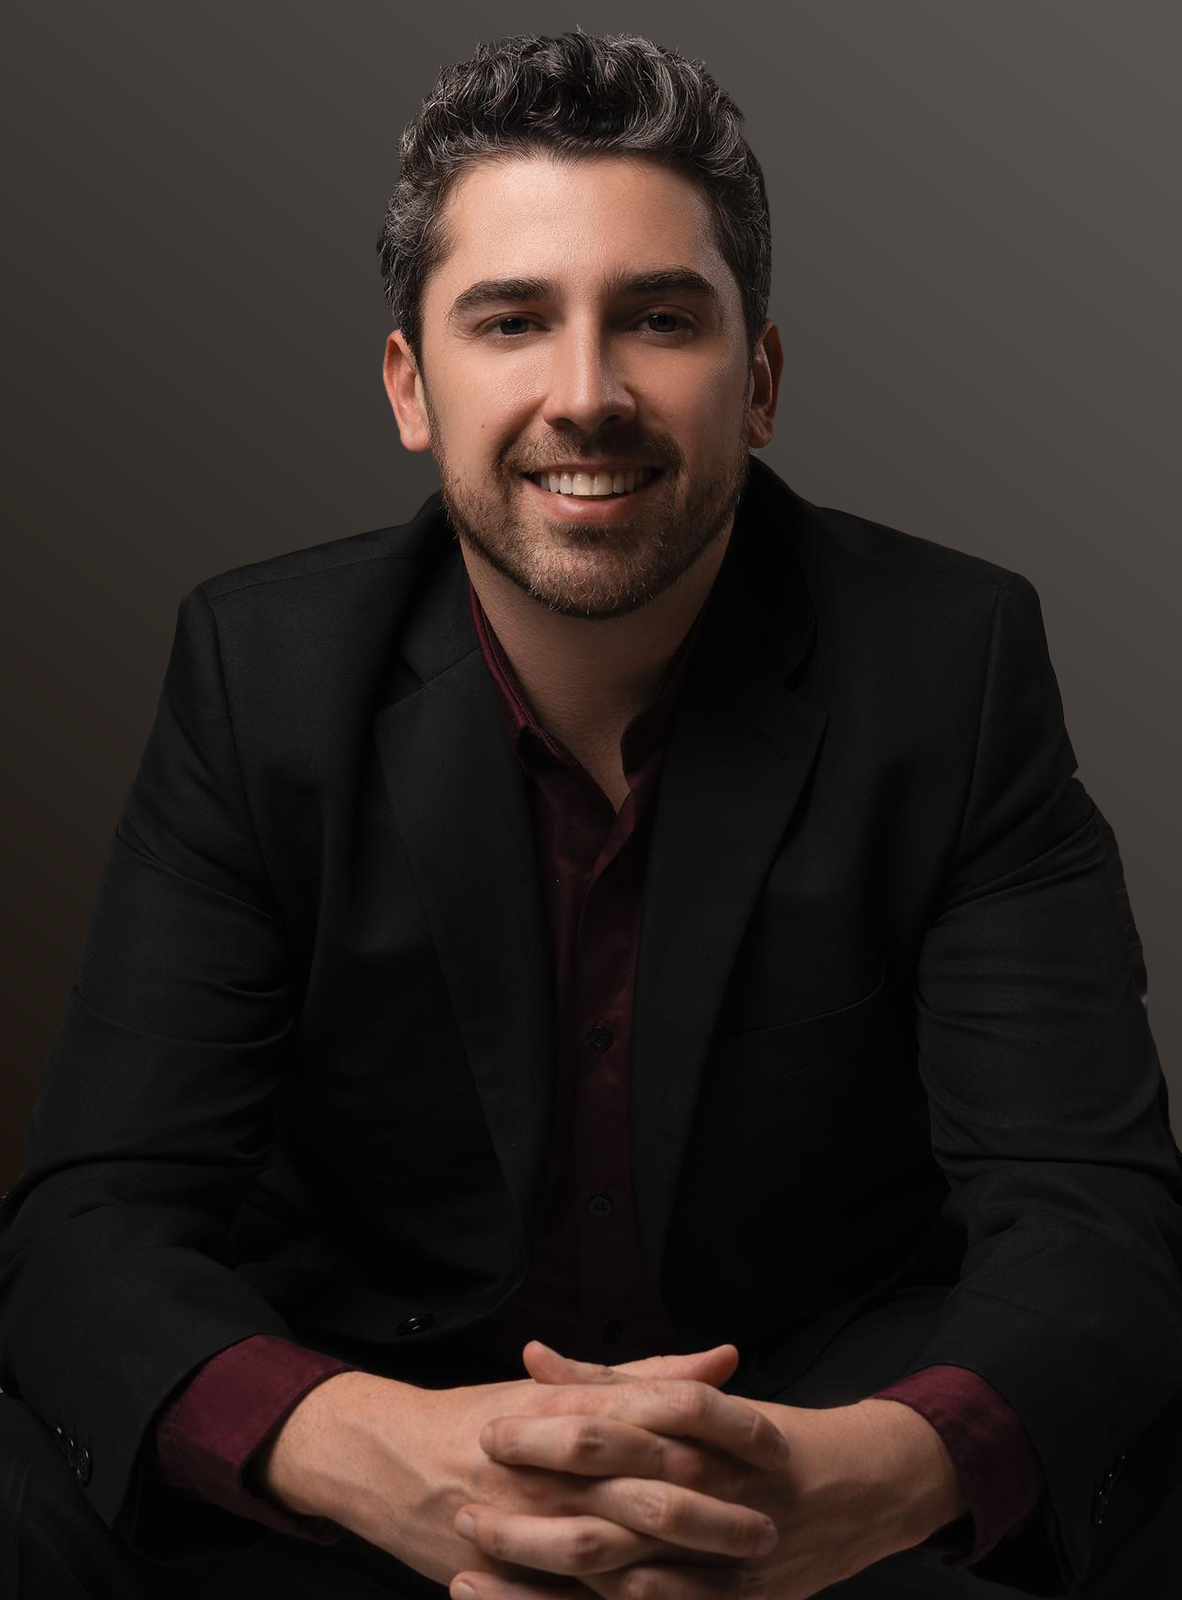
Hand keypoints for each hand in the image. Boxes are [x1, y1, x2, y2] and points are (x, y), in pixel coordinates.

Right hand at [252, 1342, 782, 1595]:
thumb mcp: (561, 1387)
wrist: (388, 1458)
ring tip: (739, 1579)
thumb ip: (646, 1376)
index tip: (775, 1447)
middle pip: (652, 1487)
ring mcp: (533, 1523)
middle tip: (770, 1526)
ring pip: (621, 1554)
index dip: (725, 1429)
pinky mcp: (514, 1574)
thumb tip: (726, 1358)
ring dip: (684, 1570)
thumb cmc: (485, 1416)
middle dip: (717, 1512)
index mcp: (570, 1406)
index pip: (663, 1411)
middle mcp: (555, 1463)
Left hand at [457, 1345, 964, 1599]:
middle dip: (535, 1498)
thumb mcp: (694, 1398)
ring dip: (540, 1567)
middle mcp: (709, 1484)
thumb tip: (534, 1356)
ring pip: (618, 1562)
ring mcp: (718, 1551)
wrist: (860, 1488)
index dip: (552, 1424)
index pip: (617, 1417)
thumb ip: (612, 1379)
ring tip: (473, 1562)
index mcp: (701, 1424)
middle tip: (468, 1495)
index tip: (493, 1426)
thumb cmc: (764, 1438)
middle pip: (610, 1489)